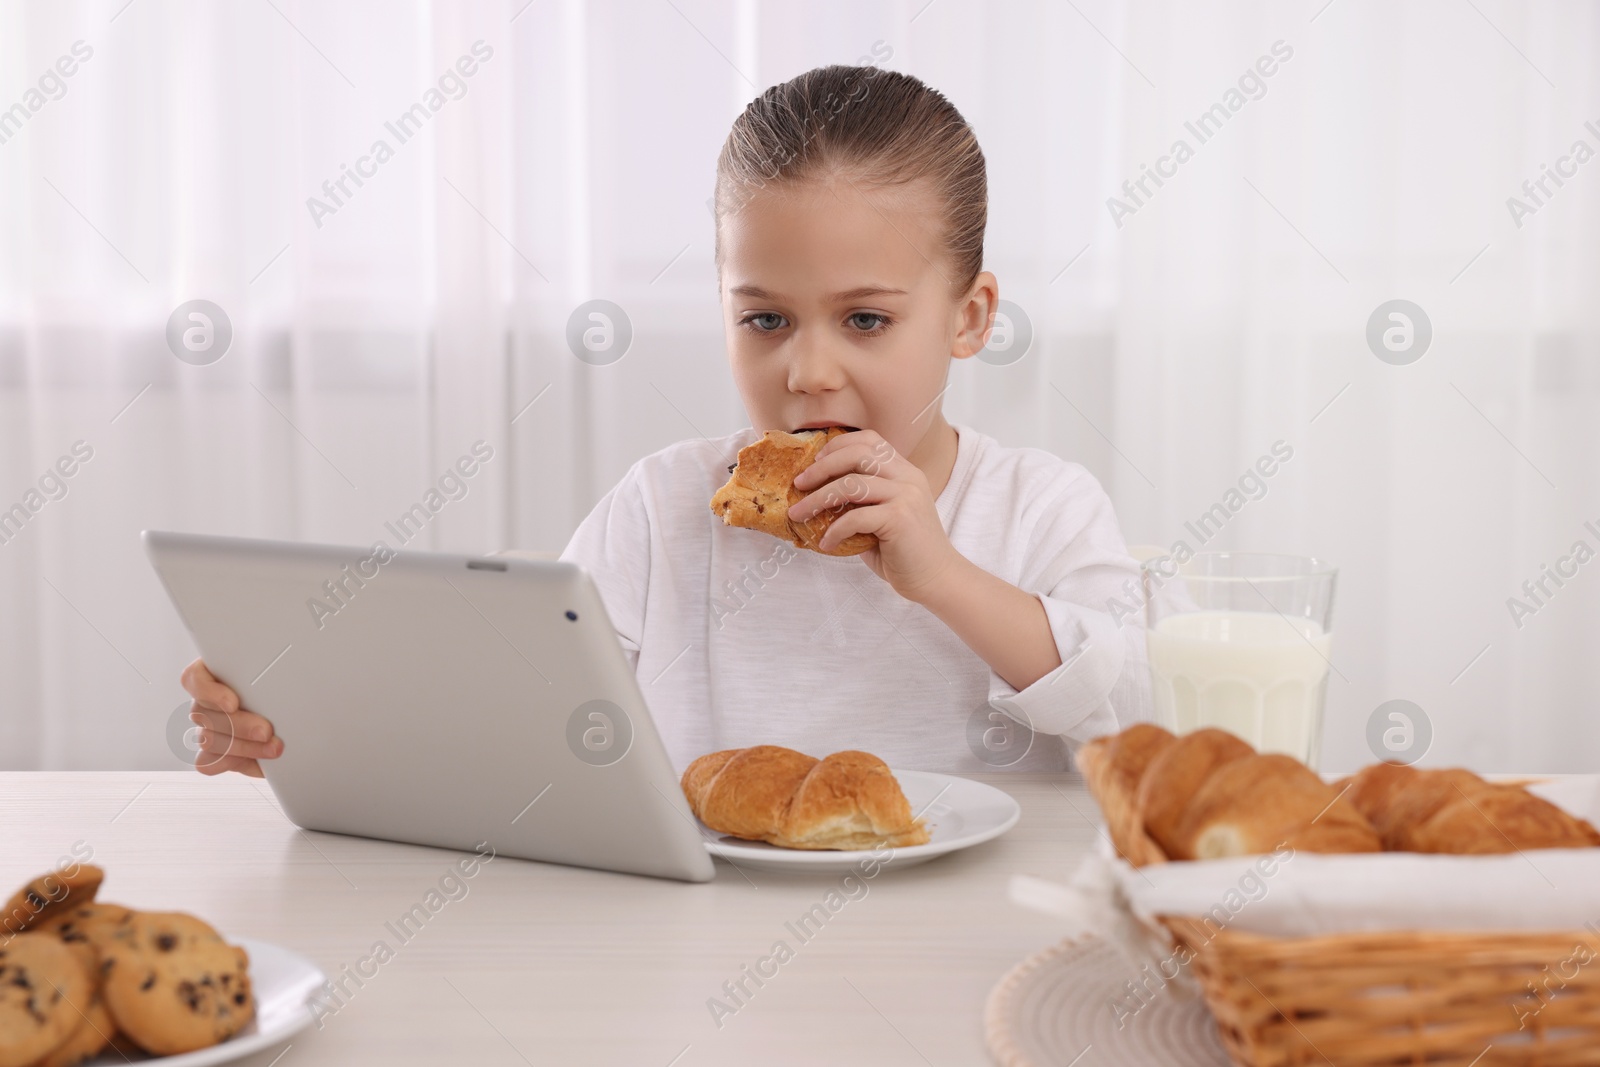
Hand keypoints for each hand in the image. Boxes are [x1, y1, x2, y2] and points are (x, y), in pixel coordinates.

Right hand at [179, 658, 282, 776]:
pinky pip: (208, 763)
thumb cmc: (290, 683)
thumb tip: (284, 668)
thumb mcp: (285, 669)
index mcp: (217, 671)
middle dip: (239, 726)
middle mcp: (208, 700)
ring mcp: (209, 727)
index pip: (194, 678)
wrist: (300, 712)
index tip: (233, 703)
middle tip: (266, 731)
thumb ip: (275, 665)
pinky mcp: (216, 753)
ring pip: (208, 740)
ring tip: (274, 747)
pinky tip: (258, 761)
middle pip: (203, 714)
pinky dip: (235, 763)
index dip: (209, 692)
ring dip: (243, 747)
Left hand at [787, 429, 964, 602]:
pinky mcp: (900, 518)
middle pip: (856, 454)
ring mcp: (906, 496)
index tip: (815, 462)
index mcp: (905, 472)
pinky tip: (826, 543)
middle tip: (799, 484)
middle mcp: (908, 477)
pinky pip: (855, 517)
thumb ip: (859, 502)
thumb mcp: (882, 517)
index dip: (838, 445)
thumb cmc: (905, 552)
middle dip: (821, 467)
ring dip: (817, 499)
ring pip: (850, 484)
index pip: (870, 440)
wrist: (936, 579)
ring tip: (799, 514)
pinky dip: (834, 530)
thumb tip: (814, 498)